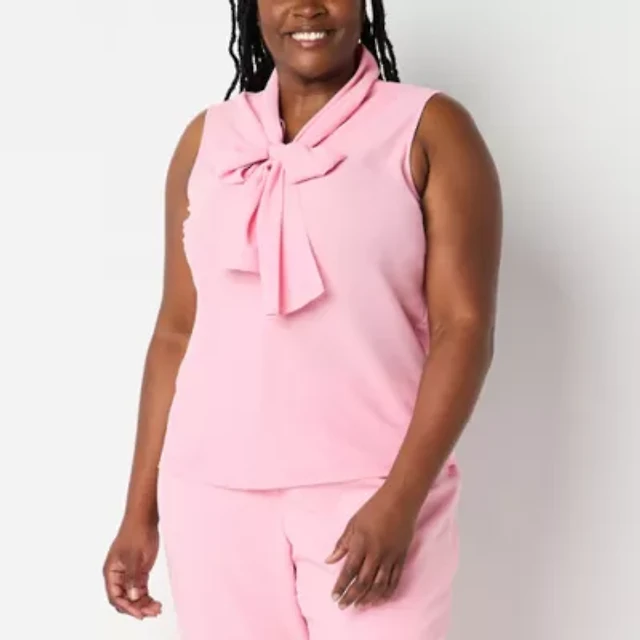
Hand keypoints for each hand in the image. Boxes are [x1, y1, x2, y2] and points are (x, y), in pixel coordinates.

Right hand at [103, 520, 161, 618]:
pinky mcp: (140, 571)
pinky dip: (147, 597)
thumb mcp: (134, 556)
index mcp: (111, 572)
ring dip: (144, 604)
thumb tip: (132, 596)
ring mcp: (129, 574)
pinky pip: (141, 589)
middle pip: (124, 599)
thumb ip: (133, 577)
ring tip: (157, 609)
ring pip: (134, 596)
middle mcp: (118, 575)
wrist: (145, 518)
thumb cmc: (136, 533)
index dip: (126, 607)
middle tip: (152, 612)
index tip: (140, 613)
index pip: (115, 596)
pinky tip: (156, 603)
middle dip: (137, 607)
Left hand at [325, 484, 419, 608]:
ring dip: (368, 598)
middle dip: (351, 596)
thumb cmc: (373, 509)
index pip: (349, 570)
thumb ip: (342, 544)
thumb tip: (329, 560)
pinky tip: (379, 599)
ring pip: (379, 585)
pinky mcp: (401, 557)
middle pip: (363, 582)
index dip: (341, 586)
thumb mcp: (353, 523)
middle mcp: (376, 553)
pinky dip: (386, 592)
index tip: (334, 597)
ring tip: (359, 606)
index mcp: (361, 543)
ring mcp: (390, 557)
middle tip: (343, 606)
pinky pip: (395, 580)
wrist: (400, 501)